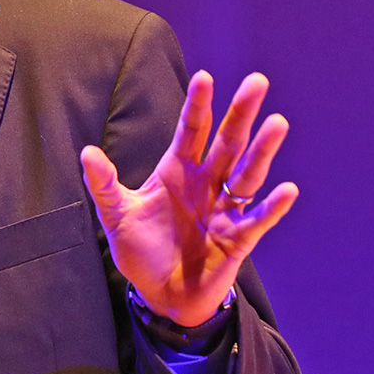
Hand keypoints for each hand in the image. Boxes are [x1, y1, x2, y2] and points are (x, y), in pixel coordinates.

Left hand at [80, 71, 297, 326]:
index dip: (198, 105)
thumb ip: (104, 184)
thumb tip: (87, 152)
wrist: (161, 296)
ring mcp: (224, 210)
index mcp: (177, 171)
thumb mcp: (116, 215)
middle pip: (226, 142)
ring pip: (246, 174)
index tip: (205, 77)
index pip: (191, 130)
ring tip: (277, 122)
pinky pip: (257, 220)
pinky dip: (272, 206)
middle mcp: (206, 183)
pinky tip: (286, 189)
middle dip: (241, 112)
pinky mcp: (237, 240)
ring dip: (262, 150)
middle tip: (257, 81)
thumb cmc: (141, 250)